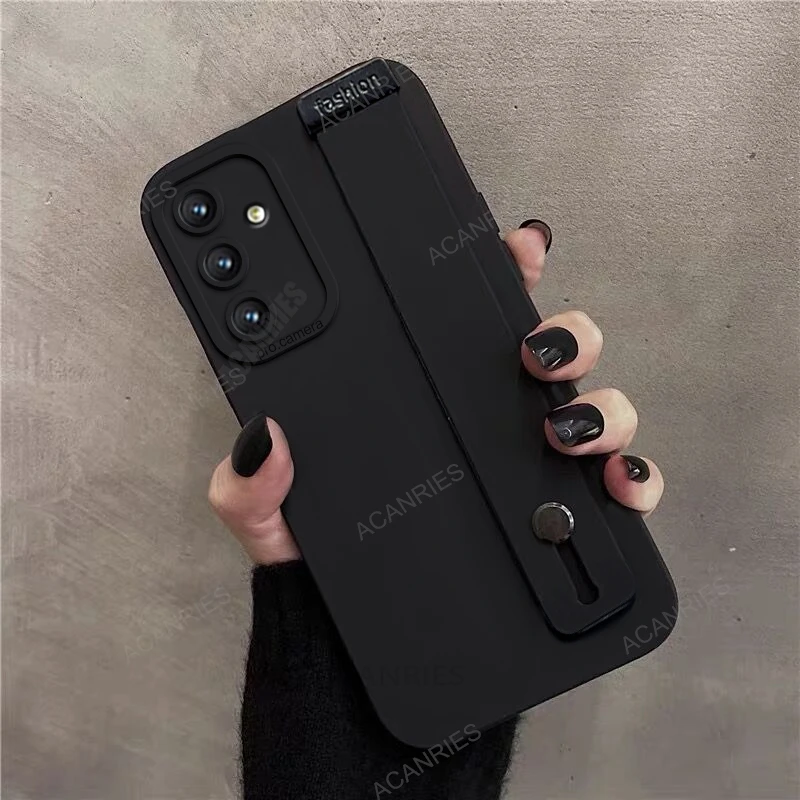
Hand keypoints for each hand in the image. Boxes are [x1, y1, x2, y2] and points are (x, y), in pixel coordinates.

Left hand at [209, 220, 663, 563]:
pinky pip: (617, 492)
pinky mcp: (560, 524)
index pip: (472, 323)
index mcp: (427, 400)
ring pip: (597, 408)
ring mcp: (528, 470)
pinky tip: (615, 485)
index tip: (516, 246)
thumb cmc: (321, 567)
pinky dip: (634, 481)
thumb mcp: (270, 514)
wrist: (355, 642)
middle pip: (555, 352)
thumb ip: (250, 480)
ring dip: (602, 405)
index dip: (505, 273)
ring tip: (563, 427)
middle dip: (565, 334)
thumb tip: (261, 437)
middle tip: (531, 351)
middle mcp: (487, 425)